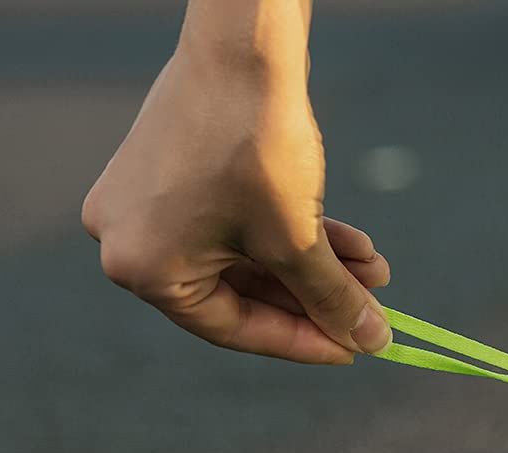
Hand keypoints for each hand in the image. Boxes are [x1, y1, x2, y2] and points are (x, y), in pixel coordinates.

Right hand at [82, 41, 391, 363]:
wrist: (246, 48)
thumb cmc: (258, 146)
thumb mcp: (298, 240)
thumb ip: (332, 300)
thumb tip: (371, 341)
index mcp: (142, 267)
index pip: (231, 327)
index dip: (302, 341)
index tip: (355, 348)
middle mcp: (130, 239)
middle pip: (243, 292)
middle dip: (317, 298)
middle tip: (373, 312)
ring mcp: (150, 201)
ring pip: (251, 255)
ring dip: (317, 266)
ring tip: (377, 271)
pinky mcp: (177, 172)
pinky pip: (242, 222)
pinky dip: (296, 234)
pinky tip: (356, 244)